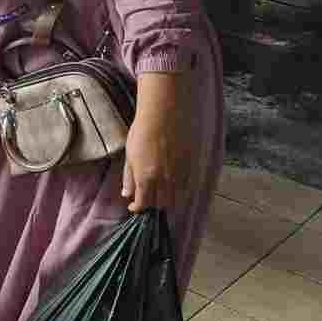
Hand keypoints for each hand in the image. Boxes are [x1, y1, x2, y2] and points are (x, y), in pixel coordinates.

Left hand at [122, 72, 193, 211]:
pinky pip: (188, 188)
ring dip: (167, 199)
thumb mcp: (130, 154)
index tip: (134, 206)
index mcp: (146, 178)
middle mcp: (165, 181)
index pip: (143, 204)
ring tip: (160, 191)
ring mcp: (182, 175)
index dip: (137, 208)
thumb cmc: (144, 130)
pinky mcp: (195, 168)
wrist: (168, 113)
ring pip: (177, 199)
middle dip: (152, 203)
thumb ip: (129, 177)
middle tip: (147, 197)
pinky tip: (174, 183)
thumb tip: (127, 195)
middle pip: (161, 204)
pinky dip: (180, 190)